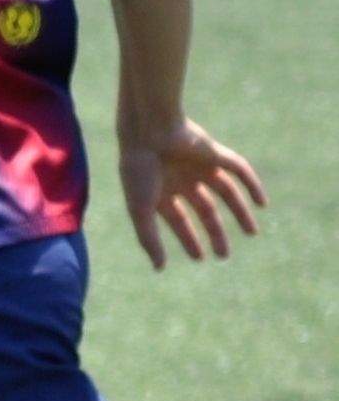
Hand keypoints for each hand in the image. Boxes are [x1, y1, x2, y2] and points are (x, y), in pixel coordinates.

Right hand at [120, 120, 266, 269]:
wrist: (148, 131)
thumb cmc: (139, 170)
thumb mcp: (140, 210)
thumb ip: (149, 238)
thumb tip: (159, 269)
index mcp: (160, 193)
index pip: (179, 220)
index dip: (189, 239)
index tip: (201, 258)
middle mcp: (181, 180)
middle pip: (205, 209)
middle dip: (215, 232)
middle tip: (224, 255)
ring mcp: (199, 166)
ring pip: (226, 192)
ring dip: (240, 212)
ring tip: (253, 233)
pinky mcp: (214, 152)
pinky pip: (239, 168)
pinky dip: (252, 184)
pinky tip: (262, 203)